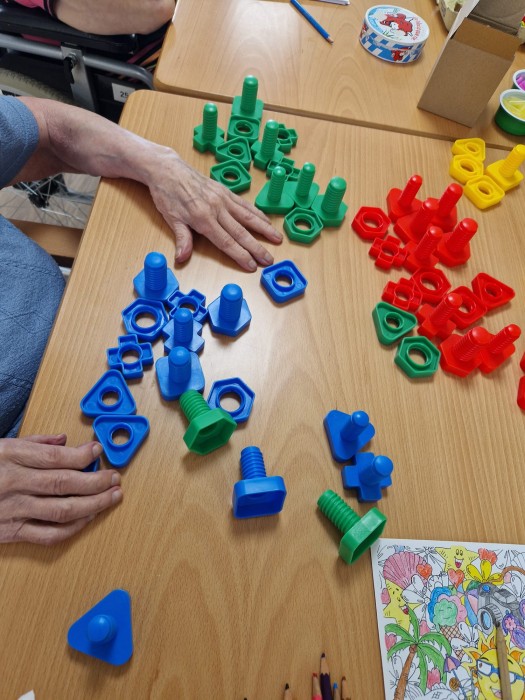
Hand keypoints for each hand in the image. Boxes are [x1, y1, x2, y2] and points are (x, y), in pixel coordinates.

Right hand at [0, 435, 121, 544]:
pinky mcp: (11, 533)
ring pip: (63, 510)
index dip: (82, 455)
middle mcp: (13, 484)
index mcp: (10, 457)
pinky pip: (50, 534)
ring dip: (94, 504)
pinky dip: (74, 527)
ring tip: (112, 496)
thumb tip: (64, 441)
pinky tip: (89, 517)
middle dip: (96, 481)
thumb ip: (33, 443)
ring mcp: (13, 511)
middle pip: (65, 483)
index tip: (98, 450)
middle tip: (114, 477)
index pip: (56, 457)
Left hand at [148, 152, 282, 270]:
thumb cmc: (167, 194)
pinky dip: (257, 213)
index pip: (226, 242)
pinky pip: (245, 204)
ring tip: (278, 239)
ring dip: (264, 229)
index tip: (252, 266)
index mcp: (203, 218)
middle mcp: (216, 208)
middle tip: (270, 260)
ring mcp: (223, 199)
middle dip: (257, 248)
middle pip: (241, 232)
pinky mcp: (225, 191)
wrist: (168, 169)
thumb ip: (182, 239)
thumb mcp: (171, 219)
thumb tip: (182, 258)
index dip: (240, 255)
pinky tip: (267, 221)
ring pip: (248, 216)